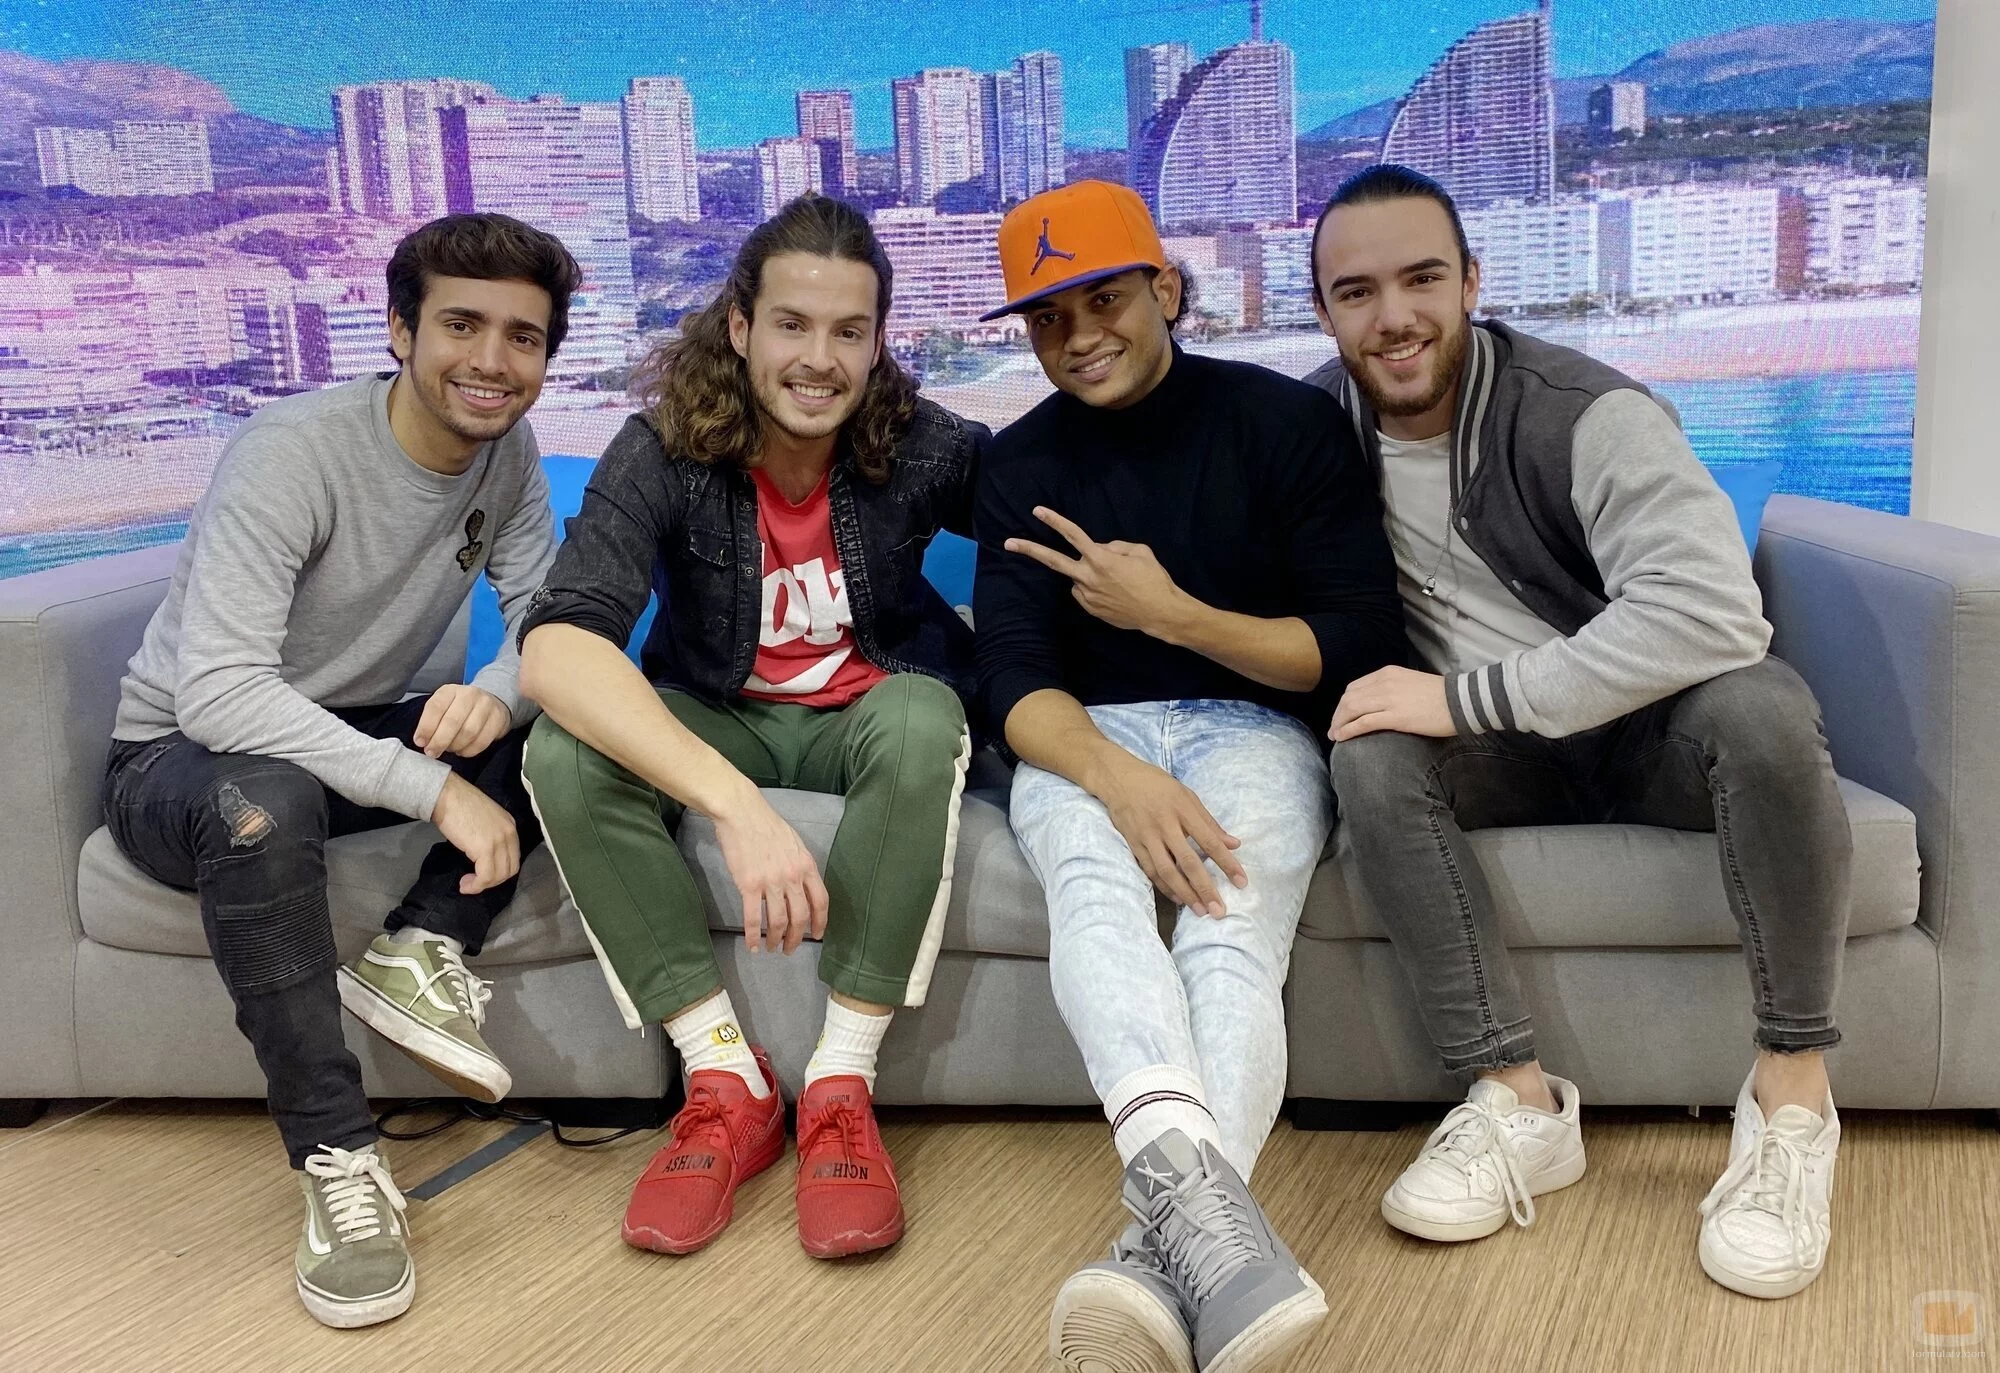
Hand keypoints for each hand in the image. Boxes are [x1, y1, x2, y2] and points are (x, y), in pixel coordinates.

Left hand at [414, 685, 510, 759]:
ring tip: (450, 749)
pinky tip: (462, 750)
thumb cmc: (460, 707)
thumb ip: (432, 721)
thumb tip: (422, 741)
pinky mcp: (498, 719)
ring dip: (455, 746)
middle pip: (452, 721)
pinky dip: (469, 751)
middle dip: (439, 741)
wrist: (490, 701)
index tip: (420, 742)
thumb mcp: (444, 706)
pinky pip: (482, 741)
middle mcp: (469, 694)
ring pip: (468, 733)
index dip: (426, 727)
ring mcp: (486, 706)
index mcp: (450, 690)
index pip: (435, 707)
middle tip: (432, 752)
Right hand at [430, 773, 520, 893]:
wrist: (446, 795)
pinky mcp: (485, 849)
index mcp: (510, 826)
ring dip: (482, 885)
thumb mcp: (484, 820)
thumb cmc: (458, 804)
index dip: (499, 871)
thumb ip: (490, 836)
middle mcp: (509, 834)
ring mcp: (499, 841)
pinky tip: (464, 885)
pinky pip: (486, 876)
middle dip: (492, 880)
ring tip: (466, 884)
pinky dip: (476, 886)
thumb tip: (483, 856)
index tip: (482, 874)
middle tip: (474, 881)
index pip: (513, 857)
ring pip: (499, 876)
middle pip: (510, 869)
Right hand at [713, 786, 828, 954]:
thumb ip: (801, 866)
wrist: (741, 812)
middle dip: (796, 938)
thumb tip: (803, 887)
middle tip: (790, 949)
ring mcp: (770, 882)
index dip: (820, 922)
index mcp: (806, 865)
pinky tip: (752, 946)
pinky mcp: (748, 885)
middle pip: (800, 916)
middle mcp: (792, 877)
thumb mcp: (795, 844)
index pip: (821, 901)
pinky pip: (753, 918)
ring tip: (772, 948)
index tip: (817, 935)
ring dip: (776, 940)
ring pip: (778, 921)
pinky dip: (753, 936)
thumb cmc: (766, 825)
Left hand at [1005, 507, 1191, 637]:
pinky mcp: (1090, 609)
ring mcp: (1087, 596)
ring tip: (1116, 583)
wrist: (1160, 612)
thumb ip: (1114, 546)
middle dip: (1030, 550)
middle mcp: (1088, 576)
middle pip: (1053, 561)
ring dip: (1088, 575)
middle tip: (1009, 543)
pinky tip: (1114, 594)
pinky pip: (1085, 593)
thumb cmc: (1153, 579)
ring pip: (1078, 578)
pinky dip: (1094, 589)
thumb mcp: (1139, 551)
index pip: (1072, 534)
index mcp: (1100, 558)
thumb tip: (1101, 550)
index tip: (1038, 511)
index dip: (1054, 521)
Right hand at [1094, 754, 1246, 917]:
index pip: (1209, 841)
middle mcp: (1165, 825)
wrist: (1118, 779)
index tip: (1241, 882)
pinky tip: (1178, 898)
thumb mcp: (1187, 795)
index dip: (1226, 863)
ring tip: (1200, 911)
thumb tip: (1233, 844)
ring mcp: (1147, 836)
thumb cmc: (1158, 785)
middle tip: (1218, 910)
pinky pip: (1150, 870)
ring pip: (1167, 871)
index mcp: (1183, 809)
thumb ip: (1210, 822)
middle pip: (1188, 861)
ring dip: (1184, 893)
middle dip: (1205, 888)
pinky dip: (1164, 886)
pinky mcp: (1133, 844)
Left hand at [1330, 666, 1454, 741]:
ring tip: (1335, 736)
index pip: (1355, 687)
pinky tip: (1342, 738)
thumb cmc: (1440, 696)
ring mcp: (1389, 699)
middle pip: (1349, 699)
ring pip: (1352, 710)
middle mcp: (1384, 683)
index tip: (1341, 716)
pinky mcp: (1395, 716)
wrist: (1461, 701)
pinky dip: (1348, 730)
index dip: (1344, 704)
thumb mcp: (1410, 683)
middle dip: (1337, 715)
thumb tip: (1379, 703)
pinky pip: (1363, 723)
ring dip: (1339, 723)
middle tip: (1334, 729)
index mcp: (1387, 673)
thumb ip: (1392, 689)